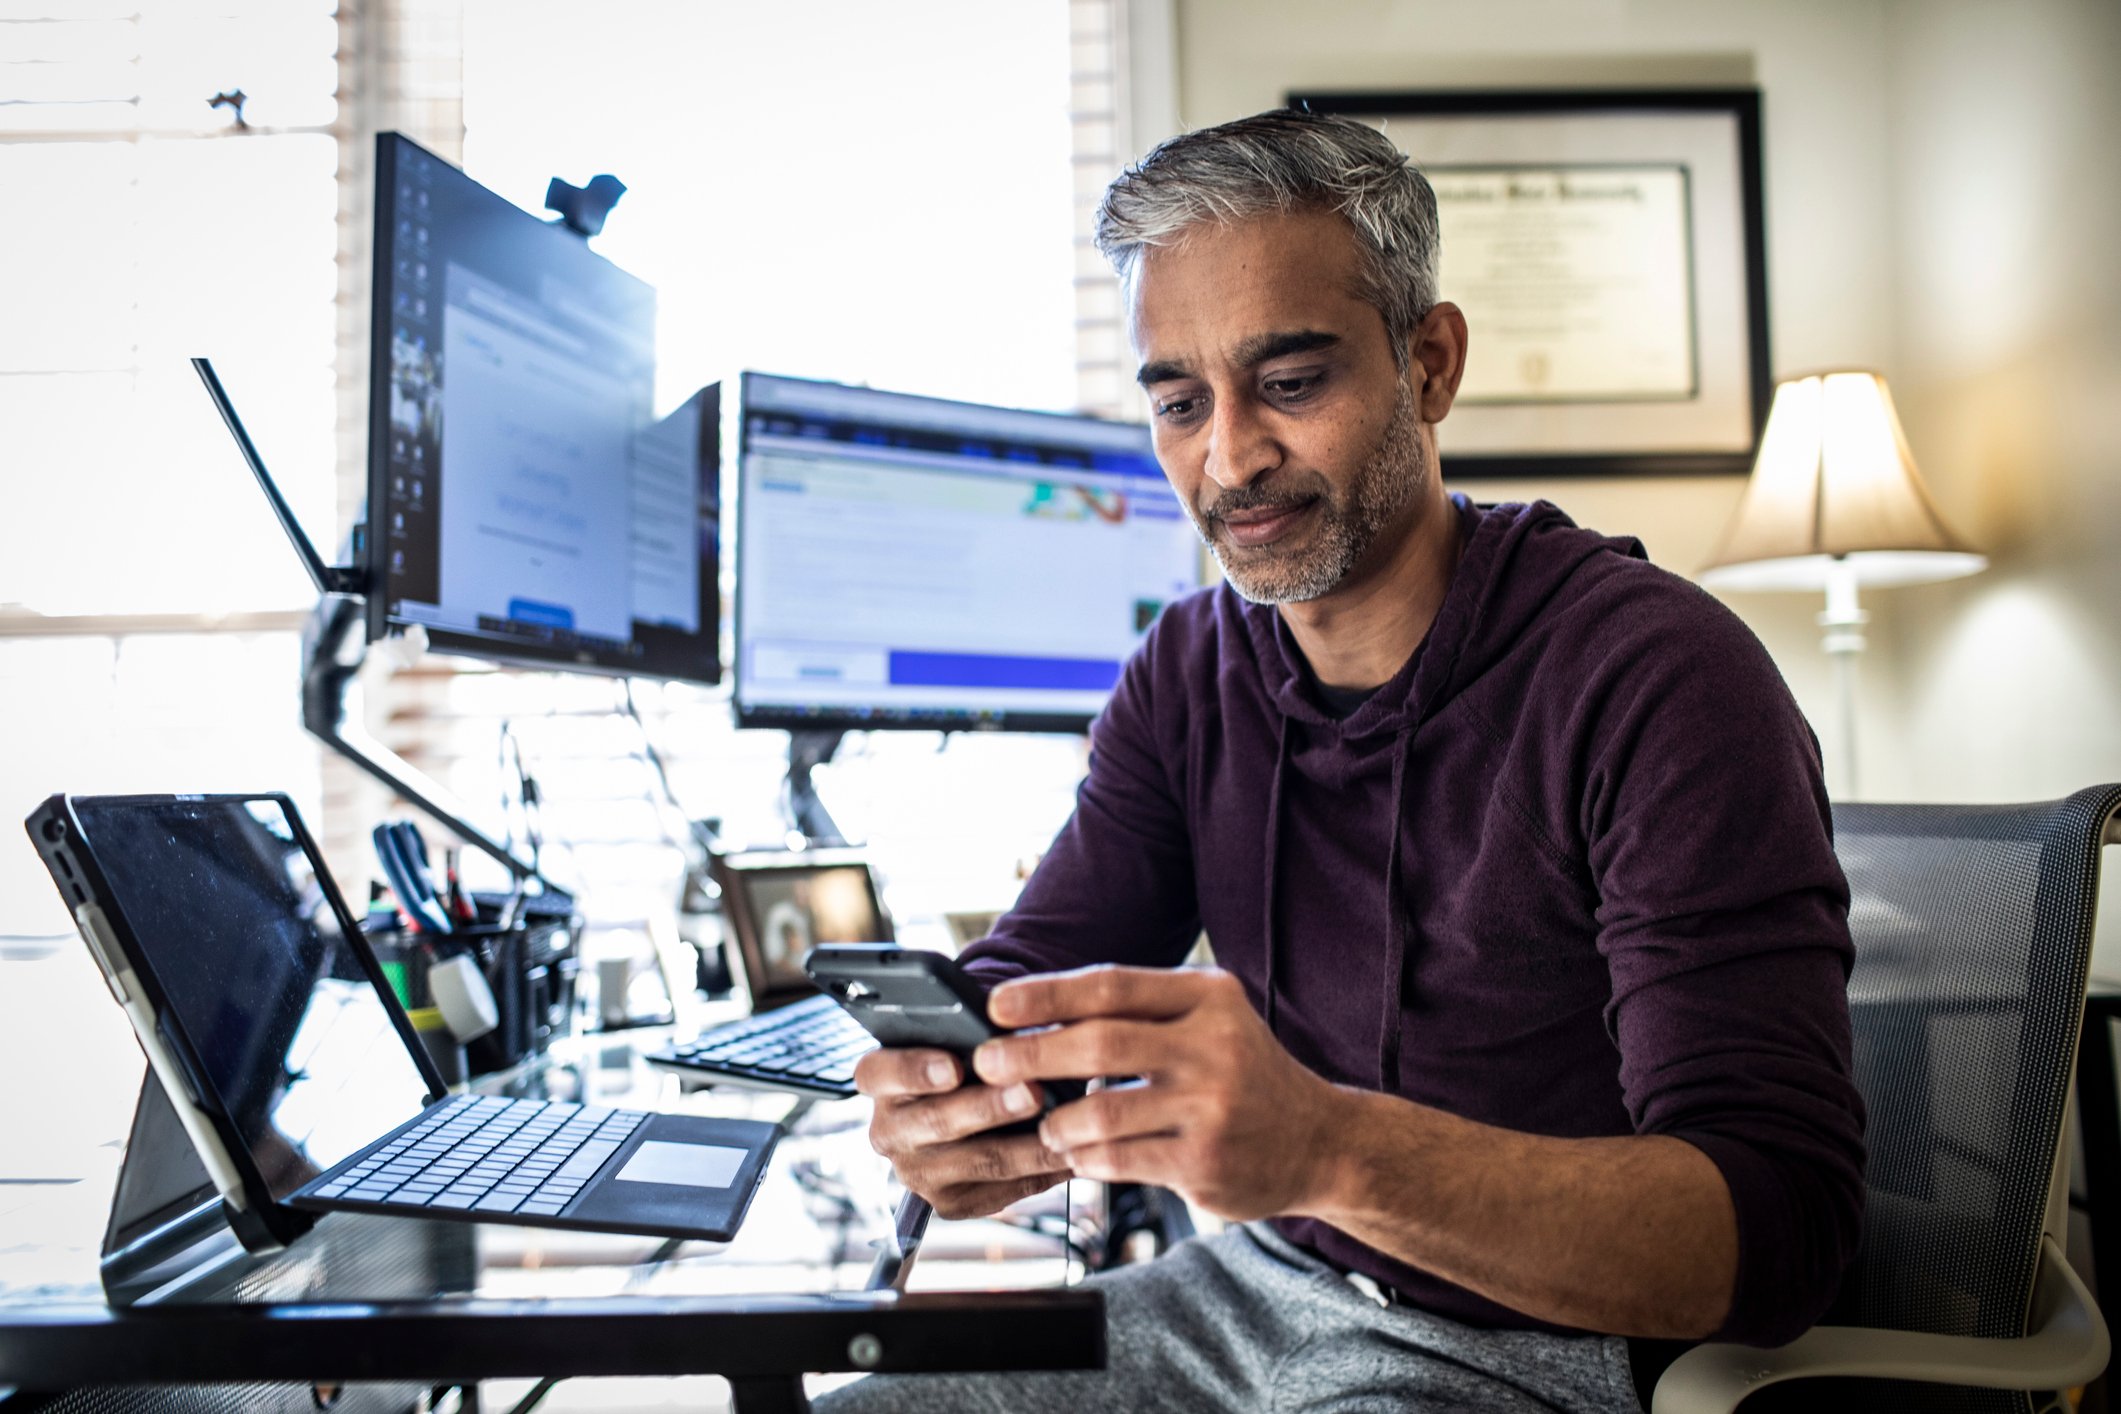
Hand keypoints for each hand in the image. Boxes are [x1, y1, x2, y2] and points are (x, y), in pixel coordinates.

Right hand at [851, 1046, 1073, 1219]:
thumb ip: (976, 1033)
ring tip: (1067, 1127)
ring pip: (979, 1161)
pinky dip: (1044, 1171)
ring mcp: (917, 1173)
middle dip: (989, 1108)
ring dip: (1028, 1146)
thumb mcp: (959, 1035)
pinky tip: (1074, 1152)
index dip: (914, 1070)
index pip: (880, 1072)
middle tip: (1032, 1091)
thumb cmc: (967, 1056)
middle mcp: (888, 1131)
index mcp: (880, 1079)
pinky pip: (1004, 1190)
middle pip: (936, 1122)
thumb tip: (1017, 1033)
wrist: (967, 1106)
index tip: (953, 1066)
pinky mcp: (951, 1204)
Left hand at [974, 965, 1344, 1221]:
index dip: (1046, 994)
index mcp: (1209, 997)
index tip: (995, 1005)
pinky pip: (1119, 1159)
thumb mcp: (1209, 1020)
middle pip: (1100, 1044)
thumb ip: (1140, 1013)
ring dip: (1056, 1120)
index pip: (1113, 986)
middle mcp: (1214, 1045)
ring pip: (1101, 1111)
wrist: (1320, 1139)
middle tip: (987, 1064)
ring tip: (1044, 1124)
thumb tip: (1037, 1014)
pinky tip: (1078, 1153)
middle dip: (1031, 1053)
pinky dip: (1085, 1157)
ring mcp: (1212, 1107)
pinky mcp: (1205, 1161)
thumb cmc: (1242, 1072)